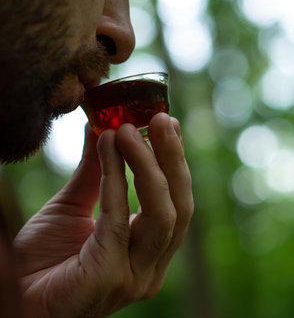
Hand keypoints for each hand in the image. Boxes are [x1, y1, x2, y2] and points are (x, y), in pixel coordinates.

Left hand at [14, 113, 193, 317]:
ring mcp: (135, 274)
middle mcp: (150, 265)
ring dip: (148, 164)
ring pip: (162, 213)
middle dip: (172, 158)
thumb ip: (96, 170)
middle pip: (179, 205)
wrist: (13, 298)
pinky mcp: (111, 277)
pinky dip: (116, 177)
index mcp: (147, 249)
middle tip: (163, 119)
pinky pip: (118, 218)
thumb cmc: (43, 258)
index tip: (167, 123)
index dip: (174, 160)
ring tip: (130, 128)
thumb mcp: (74, 203)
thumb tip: (104, 127)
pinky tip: (108, 146)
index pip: (175, 200)